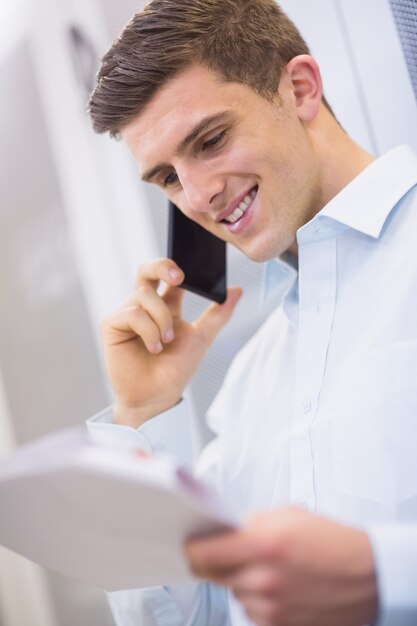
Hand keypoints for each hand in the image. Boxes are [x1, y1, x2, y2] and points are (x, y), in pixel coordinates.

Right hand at [100, 258, 241, 426]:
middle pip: (146, 270)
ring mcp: (126, 314)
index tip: (190, 273)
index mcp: (165, 306)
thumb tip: (237, 290)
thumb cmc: (175, 370)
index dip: (176, 267)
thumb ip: (218, 314)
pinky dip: (148, 330)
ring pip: (144, 295)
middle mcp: (144, 307)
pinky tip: (153, 347)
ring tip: (166, 342)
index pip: (168, 276)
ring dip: (161, 319)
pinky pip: (132, 313)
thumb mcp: (201, 338)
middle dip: (161, 266)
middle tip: (179, 277)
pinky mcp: (112, 325)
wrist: (157, 397)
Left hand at [186, 507, 377, 625]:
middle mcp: (262, 578)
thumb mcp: (286, 515)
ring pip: (232, 593)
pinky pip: (250, 611)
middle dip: (217, 562)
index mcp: (262, 543)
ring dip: (240, 581)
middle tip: (232, 551)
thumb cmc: (331, 541)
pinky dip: (256, 600)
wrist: (368, 575)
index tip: (191, 544)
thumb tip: (222, 532)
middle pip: (212, 575)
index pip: (201, 554)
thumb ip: (249, 524)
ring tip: (269, 568)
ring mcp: (270, 607)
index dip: (192, 549)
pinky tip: (279, 586)